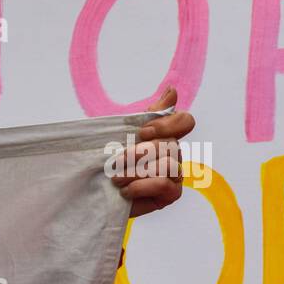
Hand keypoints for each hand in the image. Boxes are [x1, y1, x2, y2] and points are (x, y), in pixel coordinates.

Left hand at [109, 86, 196, 216]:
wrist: (98, 192)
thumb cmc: (112, 162)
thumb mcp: (124, 132)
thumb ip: (149, 114)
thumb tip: (173, 90)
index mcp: (165, 136)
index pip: (185, 121)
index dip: (167, 125)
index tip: (143, 132)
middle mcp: (174, 153)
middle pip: (171, 144)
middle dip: (139, 153)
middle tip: (116, 161)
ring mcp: (176, 174)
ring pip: (167, 165)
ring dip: (136, 171)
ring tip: (116, 179)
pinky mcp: (172, 194)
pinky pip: (164, 184)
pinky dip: (141, 186)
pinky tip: (126, 191)